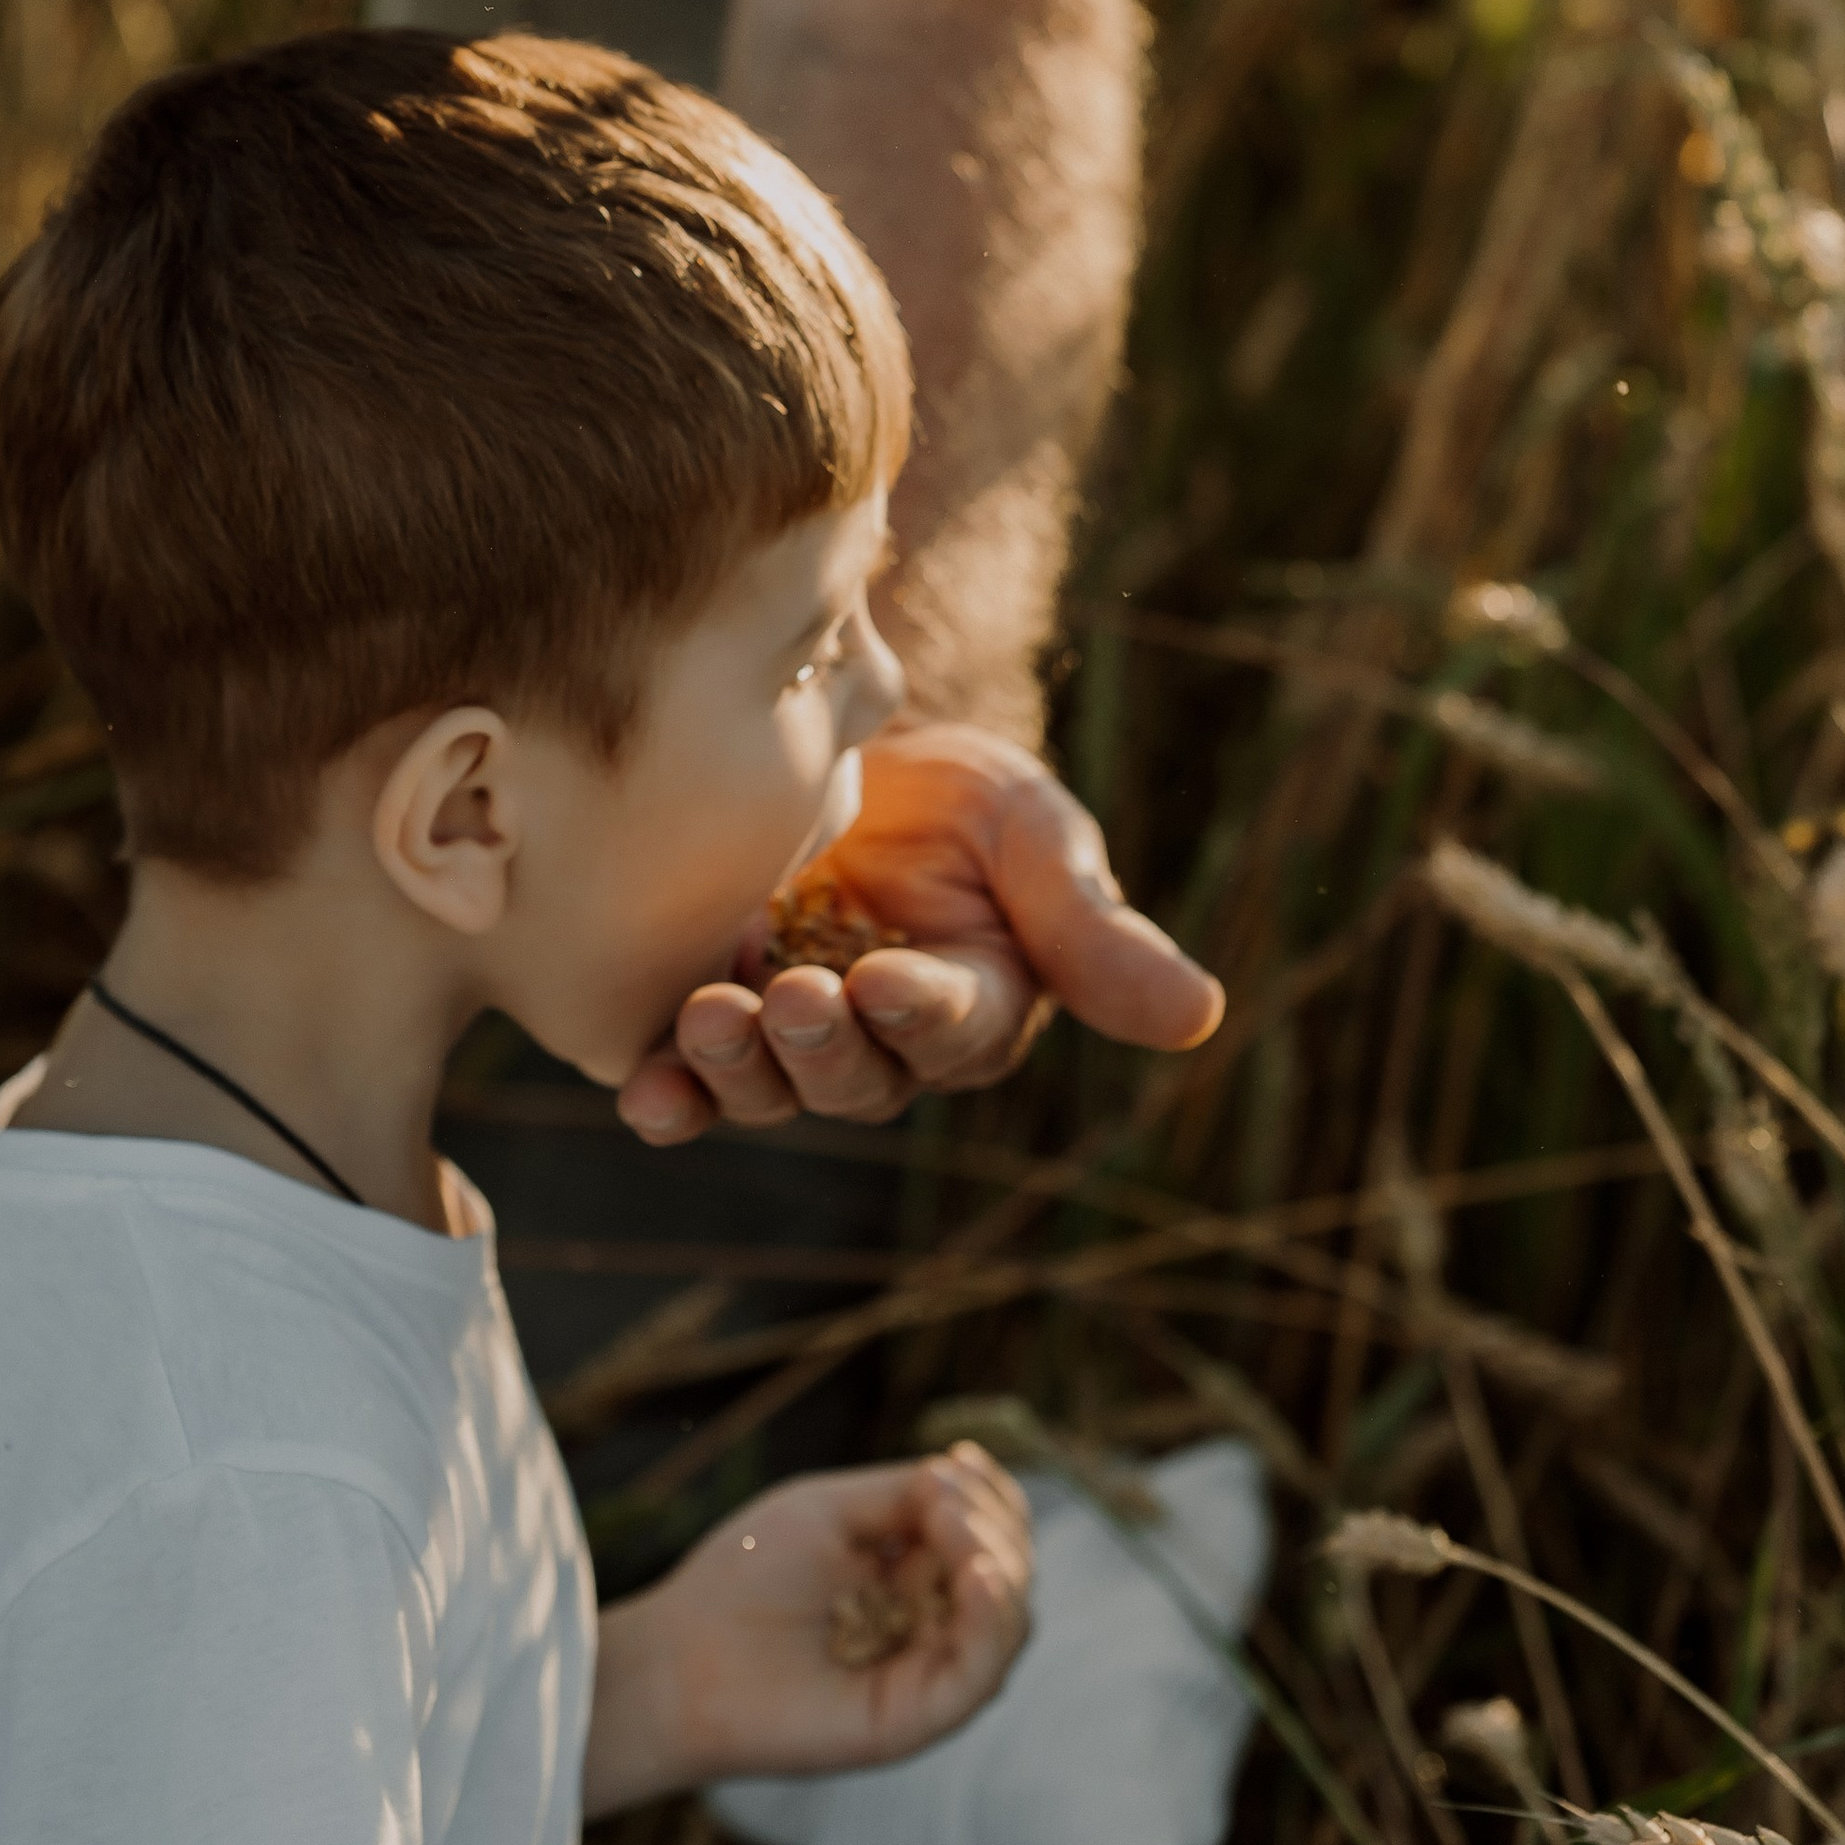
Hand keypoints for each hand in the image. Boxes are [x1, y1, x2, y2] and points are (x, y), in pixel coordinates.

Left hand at [583, 1447, 1031, 1811]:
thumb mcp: (831, 1509)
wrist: (684, 1653)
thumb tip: (966, 1489)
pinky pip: (979, 1677)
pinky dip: (993, 1624)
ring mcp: (926, 1671)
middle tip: (942, 1499)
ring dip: (1000, 1563)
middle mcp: (928, 1622)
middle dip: (995, 1521)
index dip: (992, 1493)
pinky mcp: (915, 1717)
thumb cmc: (745, 1574)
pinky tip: (980, 1579)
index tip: (964, 1456)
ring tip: (956, 1531)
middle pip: (1011, 1571)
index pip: (989, 1532)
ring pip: (1010, 1622)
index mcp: (911, 1572)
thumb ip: (904, 1497)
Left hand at [617, 722, 1223, 1141]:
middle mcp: (886, 1048)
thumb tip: (1199, 1016)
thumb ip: (1094, 927)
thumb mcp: (1033, 835)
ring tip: (711, 1020)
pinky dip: (668, 1096)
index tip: (888, 980)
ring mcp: (793, 1040)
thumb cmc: (962, 798)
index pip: (956, 1026)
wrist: (841, 749)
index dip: (923, 1012)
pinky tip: (645, 1093)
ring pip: (770, 1089)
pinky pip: (690, 1083)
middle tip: (790, 997)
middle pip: (856, 1077)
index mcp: (978, 1009)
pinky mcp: (712, 1020)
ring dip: (737, 1070)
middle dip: (821, 1045)